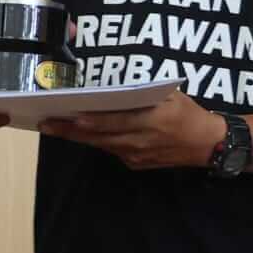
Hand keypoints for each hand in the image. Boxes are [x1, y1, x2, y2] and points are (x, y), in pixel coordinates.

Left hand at [39, 90, 225, 169]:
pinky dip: (94, 141)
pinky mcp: (135, 164)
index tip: (69, 115)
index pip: (114, 122)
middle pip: (98, 137)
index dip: (90, 121)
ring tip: (54, 127)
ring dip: (76, 137)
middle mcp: (140, 142)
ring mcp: (136, 156)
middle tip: (46, 123)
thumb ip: (144, 92)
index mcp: (150, 121)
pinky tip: (78, 133)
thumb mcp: (170, 95)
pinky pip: (110, 150)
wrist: (207, 145)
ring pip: (100, 145)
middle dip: (70, 130)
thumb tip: (114, 87)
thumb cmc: (188, 113)